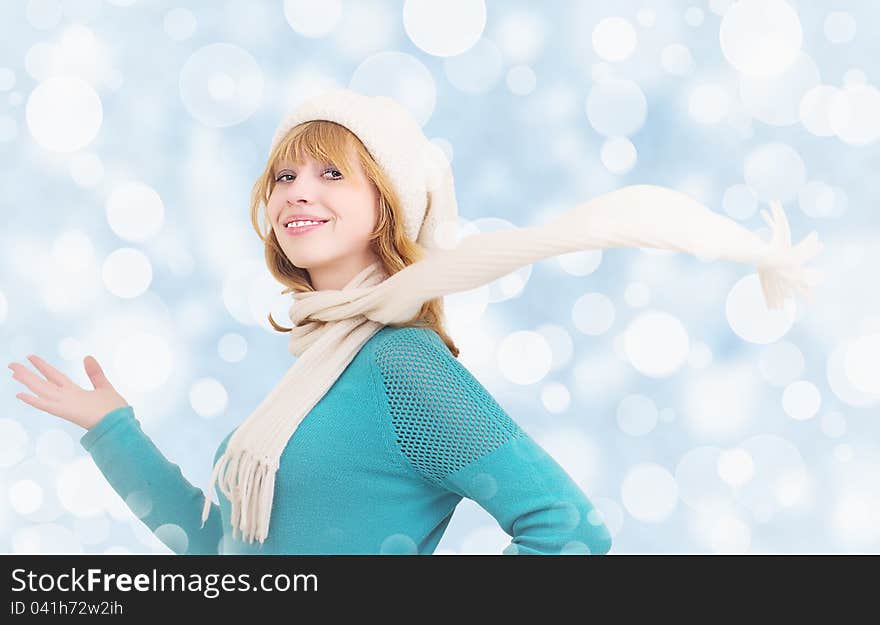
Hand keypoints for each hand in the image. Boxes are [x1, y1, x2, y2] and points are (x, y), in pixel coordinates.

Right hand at [9, 354, 128, 430]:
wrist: (120, 426)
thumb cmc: (113, 411)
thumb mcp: (104, 387)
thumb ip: (94, 373)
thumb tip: (87, 356)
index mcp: (75, 392)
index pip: (55, 377)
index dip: (44, 367)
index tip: (31, 357)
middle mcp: (67, 398)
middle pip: (44, 382)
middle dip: (28, 373)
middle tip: (12, 364)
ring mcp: (65, 405)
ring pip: (42, 390)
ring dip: (27, 381)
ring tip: (13, 371)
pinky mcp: (67, 412)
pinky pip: (47, 405)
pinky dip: (34, 400)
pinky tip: (20, 394)